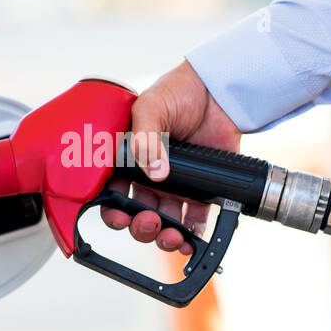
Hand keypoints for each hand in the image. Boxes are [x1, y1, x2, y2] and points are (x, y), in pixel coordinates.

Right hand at [101, 60, 241, 252]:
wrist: (218, 90)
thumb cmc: (178, 91)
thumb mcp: (150, 106)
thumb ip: (145, 138)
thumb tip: (154, 170)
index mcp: (130, 160)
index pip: (113, 194)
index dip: (113, 211)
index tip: (120, 216)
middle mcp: (150, 177)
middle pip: (138, 215)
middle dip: (141, 227)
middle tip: (149, 222)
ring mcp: (176, 186)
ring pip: (165, 222)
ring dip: (166, 236)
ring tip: (172, 236)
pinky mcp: (202, 190)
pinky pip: (196, 219)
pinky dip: (194, 234)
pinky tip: (193, 239)